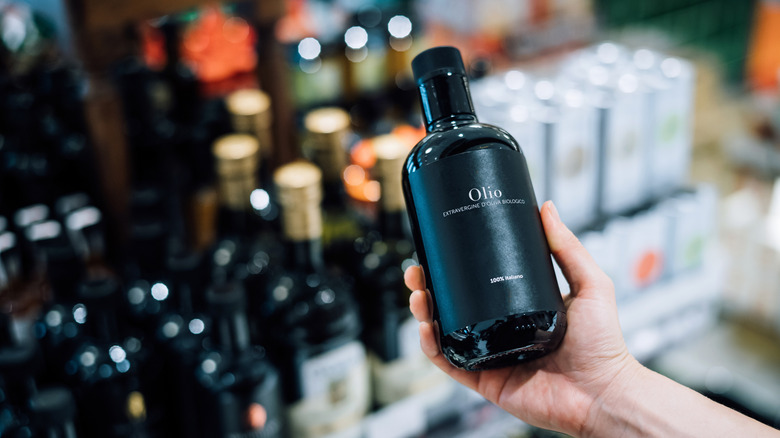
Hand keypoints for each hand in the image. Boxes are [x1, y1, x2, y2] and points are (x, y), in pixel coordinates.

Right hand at [404, 200, 639, 435]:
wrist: (604, 392)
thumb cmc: (604, 344)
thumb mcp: (589, 284)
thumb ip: (568, 247)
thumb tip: (547, 207)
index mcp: (518, 307)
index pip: (478, 283)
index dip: (454, 267)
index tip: (439, 248)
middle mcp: (500, 330)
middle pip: (453, 305)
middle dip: (428, 287)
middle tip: (417, 270)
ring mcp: (490, 355)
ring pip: (444, 331)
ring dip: (423, 313)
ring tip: (417, 295)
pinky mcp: (484, 379)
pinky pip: (449, 363)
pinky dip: (431, 347)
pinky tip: (425, 328)